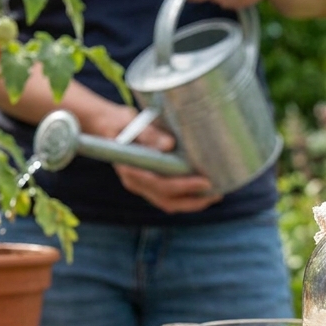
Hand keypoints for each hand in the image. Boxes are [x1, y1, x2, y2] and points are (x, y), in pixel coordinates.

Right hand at [84, 104, 221, 214]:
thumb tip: (170, 144)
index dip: (184, 187)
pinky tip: (203, 189)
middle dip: (194, 202)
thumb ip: (149, 134)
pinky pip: (169, 197)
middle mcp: (136, 183)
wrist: (107, 126)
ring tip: (215, 194)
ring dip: (192, 202)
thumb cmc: (120, 122)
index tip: (205, 182)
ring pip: (169, 203)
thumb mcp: (131, 124)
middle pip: (167, 201)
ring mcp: (142, 185)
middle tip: (218, 194)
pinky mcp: (149, 183)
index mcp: (130, 170)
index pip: (160, 185)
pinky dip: (186, 196)